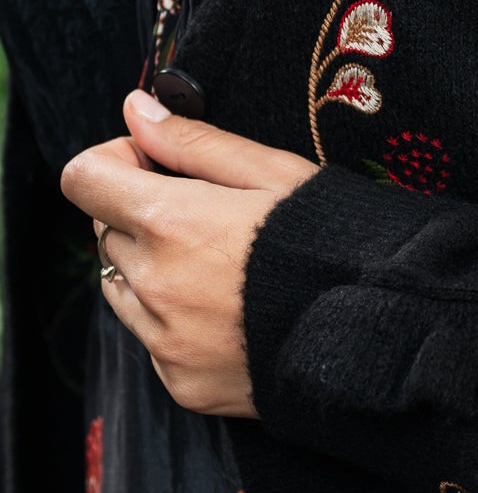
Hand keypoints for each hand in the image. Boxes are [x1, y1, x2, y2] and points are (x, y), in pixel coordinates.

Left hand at [60, 91, 318, 417]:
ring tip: (222, 270)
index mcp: (170, 221)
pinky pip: (153, 339)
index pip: (82, 179)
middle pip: (106, 232)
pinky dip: (176, 322)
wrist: (380, 334)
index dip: (114, 163)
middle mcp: (154, 285)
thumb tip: (136, 110)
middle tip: (209, 217)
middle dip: (142, 215)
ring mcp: (165, 341)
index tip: (156, 166)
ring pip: (120, 289)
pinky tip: (232, 314)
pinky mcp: (181, 382)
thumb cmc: (334, 240)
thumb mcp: (275, 173)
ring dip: (152, 270)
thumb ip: (195, 141)